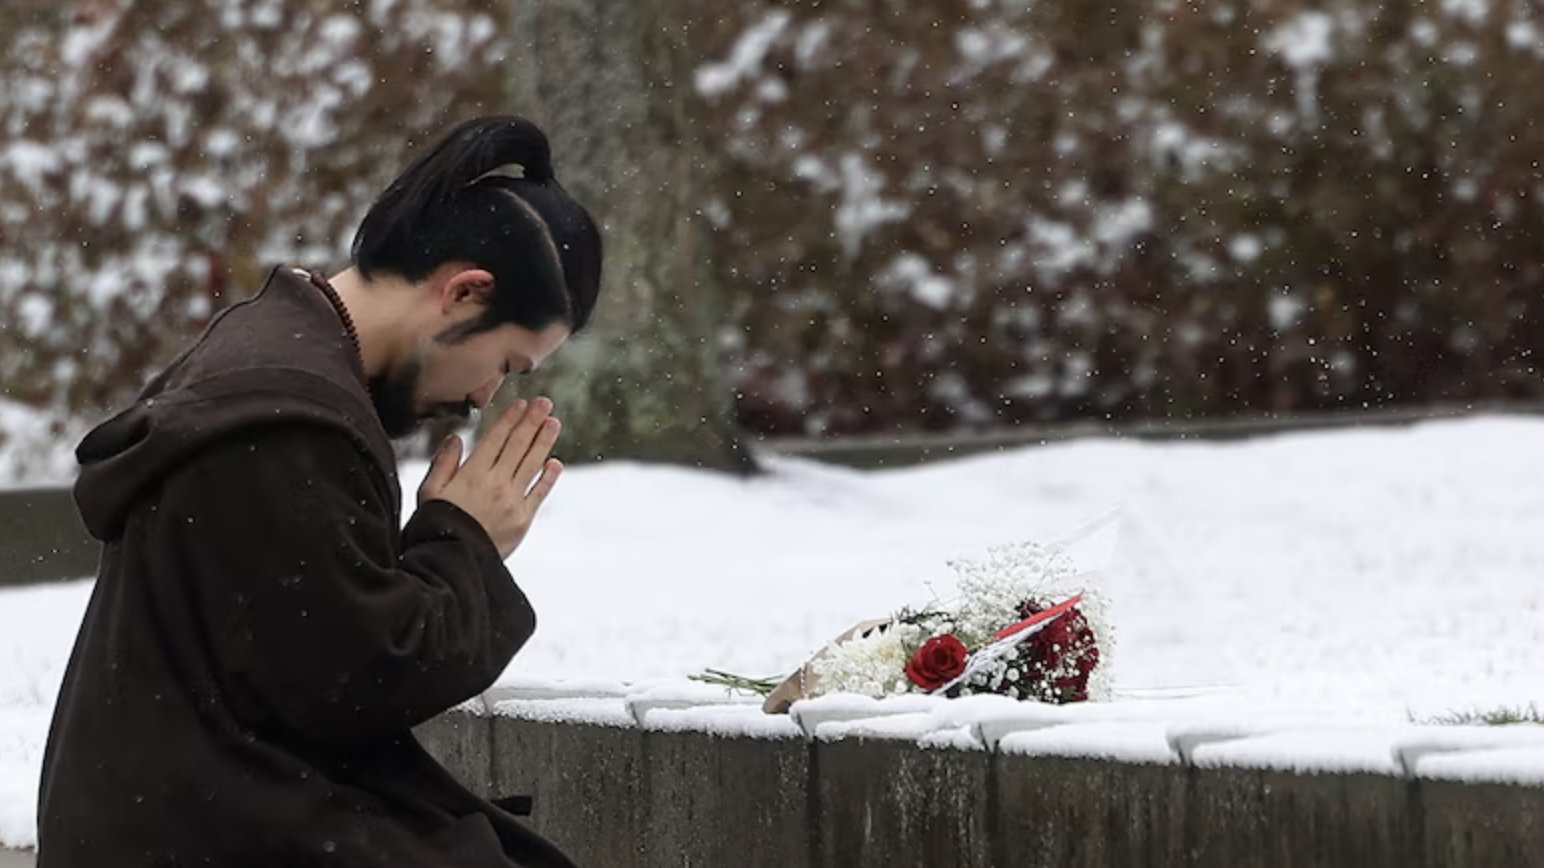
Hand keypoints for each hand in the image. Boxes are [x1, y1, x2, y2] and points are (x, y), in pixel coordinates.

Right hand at [417, 397, 563, 558]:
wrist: (452, 562)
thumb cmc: (436, 527)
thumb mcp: (429, 492)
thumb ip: (443, 463)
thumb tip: (455, 438)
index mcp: (472, 474)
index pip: (496, 439)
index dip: (510, 419)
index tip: (521, 404)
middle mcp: (495, 483)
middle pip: (518, 446)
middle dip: (532, 421)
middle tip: (545, 403)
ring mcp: (512, 501)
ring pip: (532, 464)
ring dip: (545, 441)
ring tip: (554, 423)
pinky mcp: (523, 520)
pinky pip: (539, 493)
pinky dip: (549, 477)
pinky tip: (555, 463)